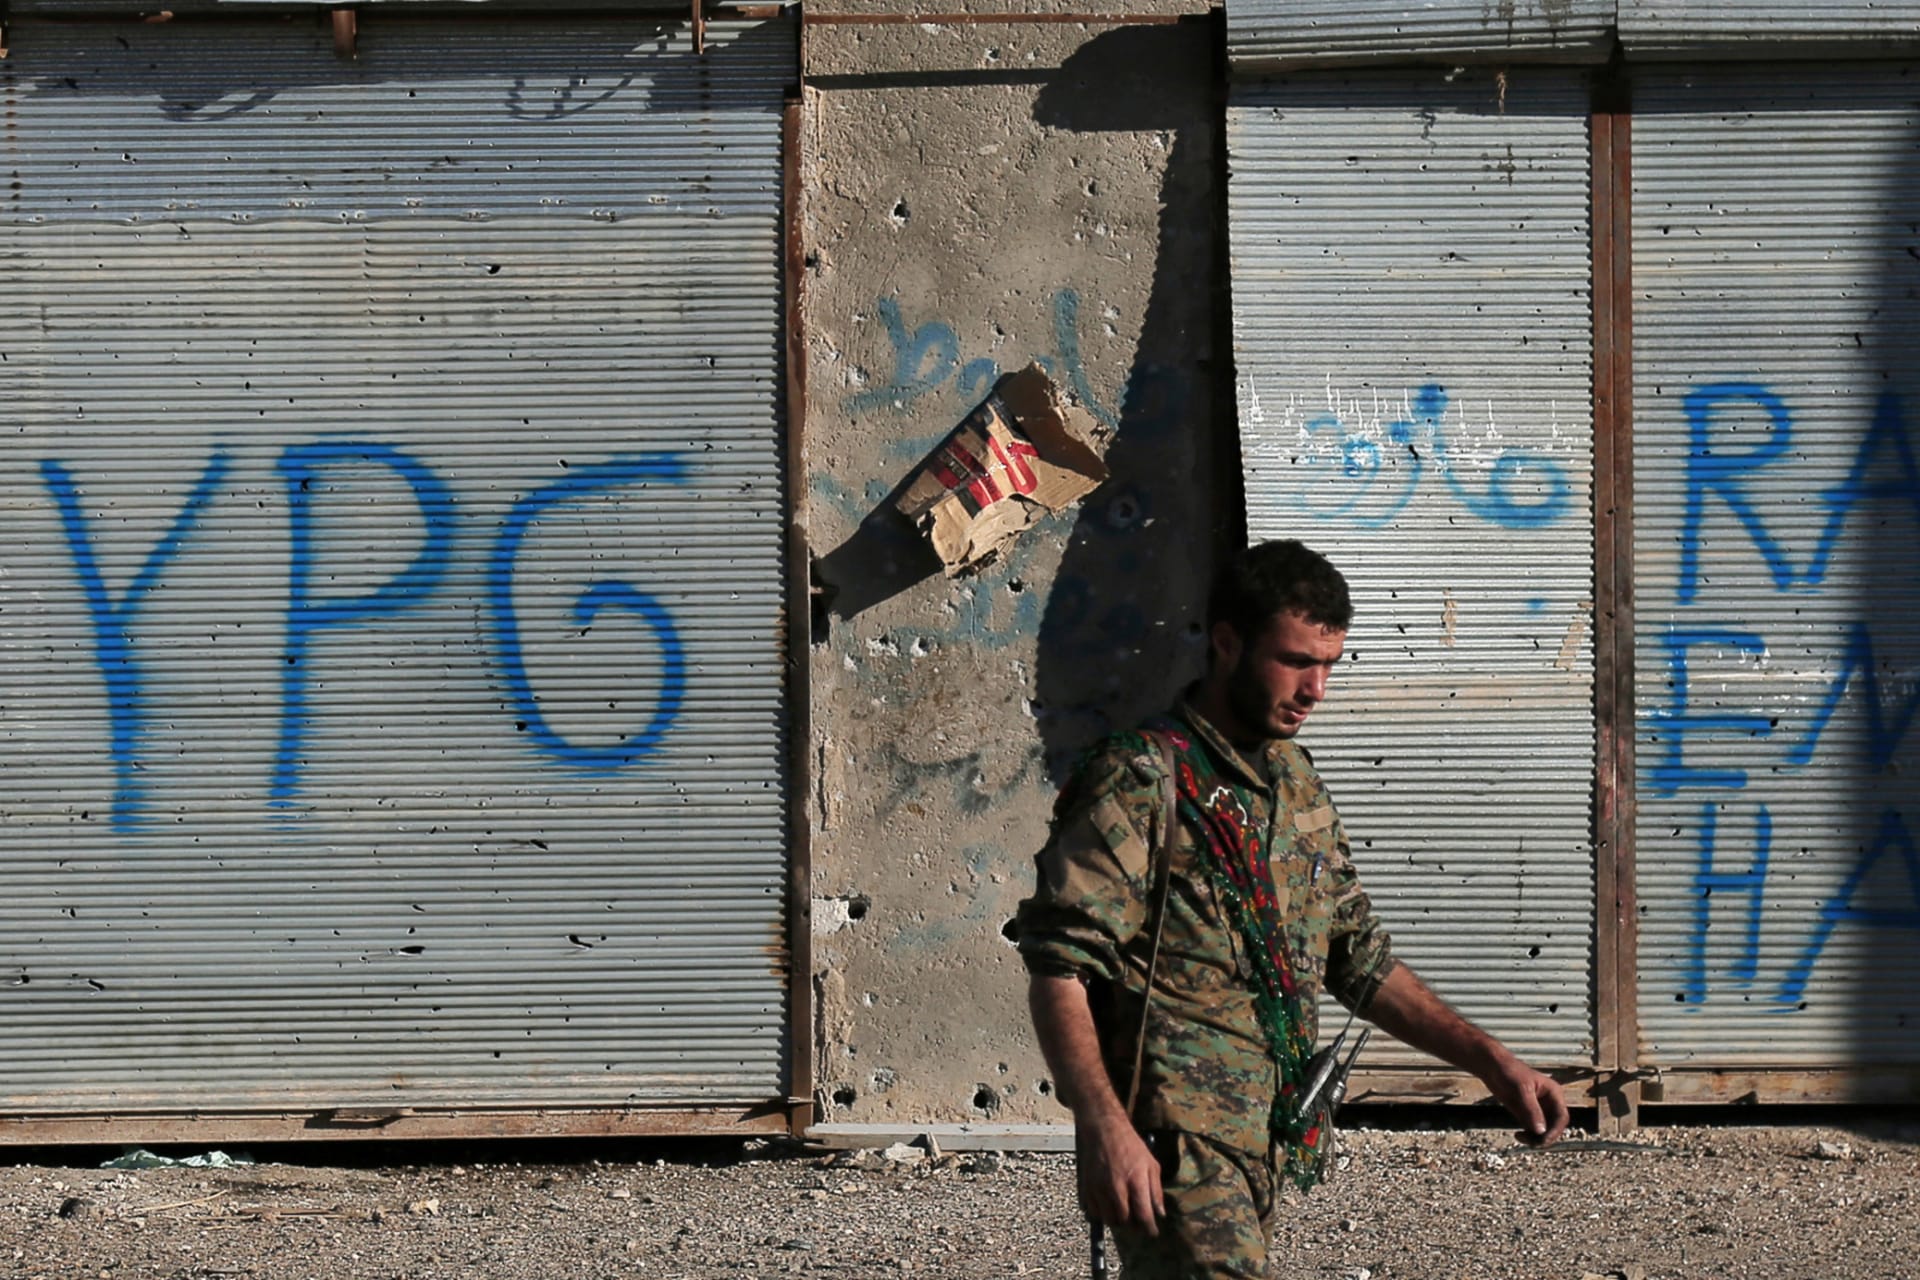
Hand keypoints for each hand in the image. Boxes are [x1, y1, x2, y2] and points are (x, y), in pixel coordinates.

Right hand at [1075, 1114, 1164, 1233]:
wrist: (1103, 1128)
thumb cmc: (1130, 1145)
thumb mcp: (1151, 1164)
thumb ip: (1156, 1190)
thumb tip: (1160, 1212)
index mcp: (1135, 1180)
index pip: (1143, 1215)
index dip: (1149, 1228)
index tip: (1152, 1232)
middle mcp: (1116, 1187)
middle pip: (1125, 1221)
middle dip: (1133, 1226)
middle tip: (1138, 1222)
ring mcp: (1100, 1188)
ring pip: (1109, 1219)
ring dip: (1118, 1221)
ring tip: (1124, 1214)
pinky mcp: (1088, 1187)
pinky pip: (1095, 1212)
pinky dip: (1103, 1214)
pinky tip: (1109, 1205)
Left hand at [1485, 1056, 1569, 1146]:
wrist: (1492, 1067)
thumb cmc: (1509, 1072)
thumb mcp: (1521, 1089)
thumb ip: (1531, 1110)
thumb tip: (1541, 1131)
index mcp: (1553, 1093)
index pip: (1561, 1117)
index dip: (1556, 1130)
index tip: (1544, 1139)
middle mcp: (1548, 1103)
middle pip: (1554, 1127)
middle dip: (1545, 1136)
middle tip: (1531, 1143)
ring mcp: (1538, 1109)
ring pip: (1544, 1130)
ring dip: (1536, 1138)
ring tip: (1521, 1137)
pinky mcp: (1527, 1114)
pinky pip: (1533, 1130)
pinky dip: (1528, 1136)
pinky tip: (1518, 1135)